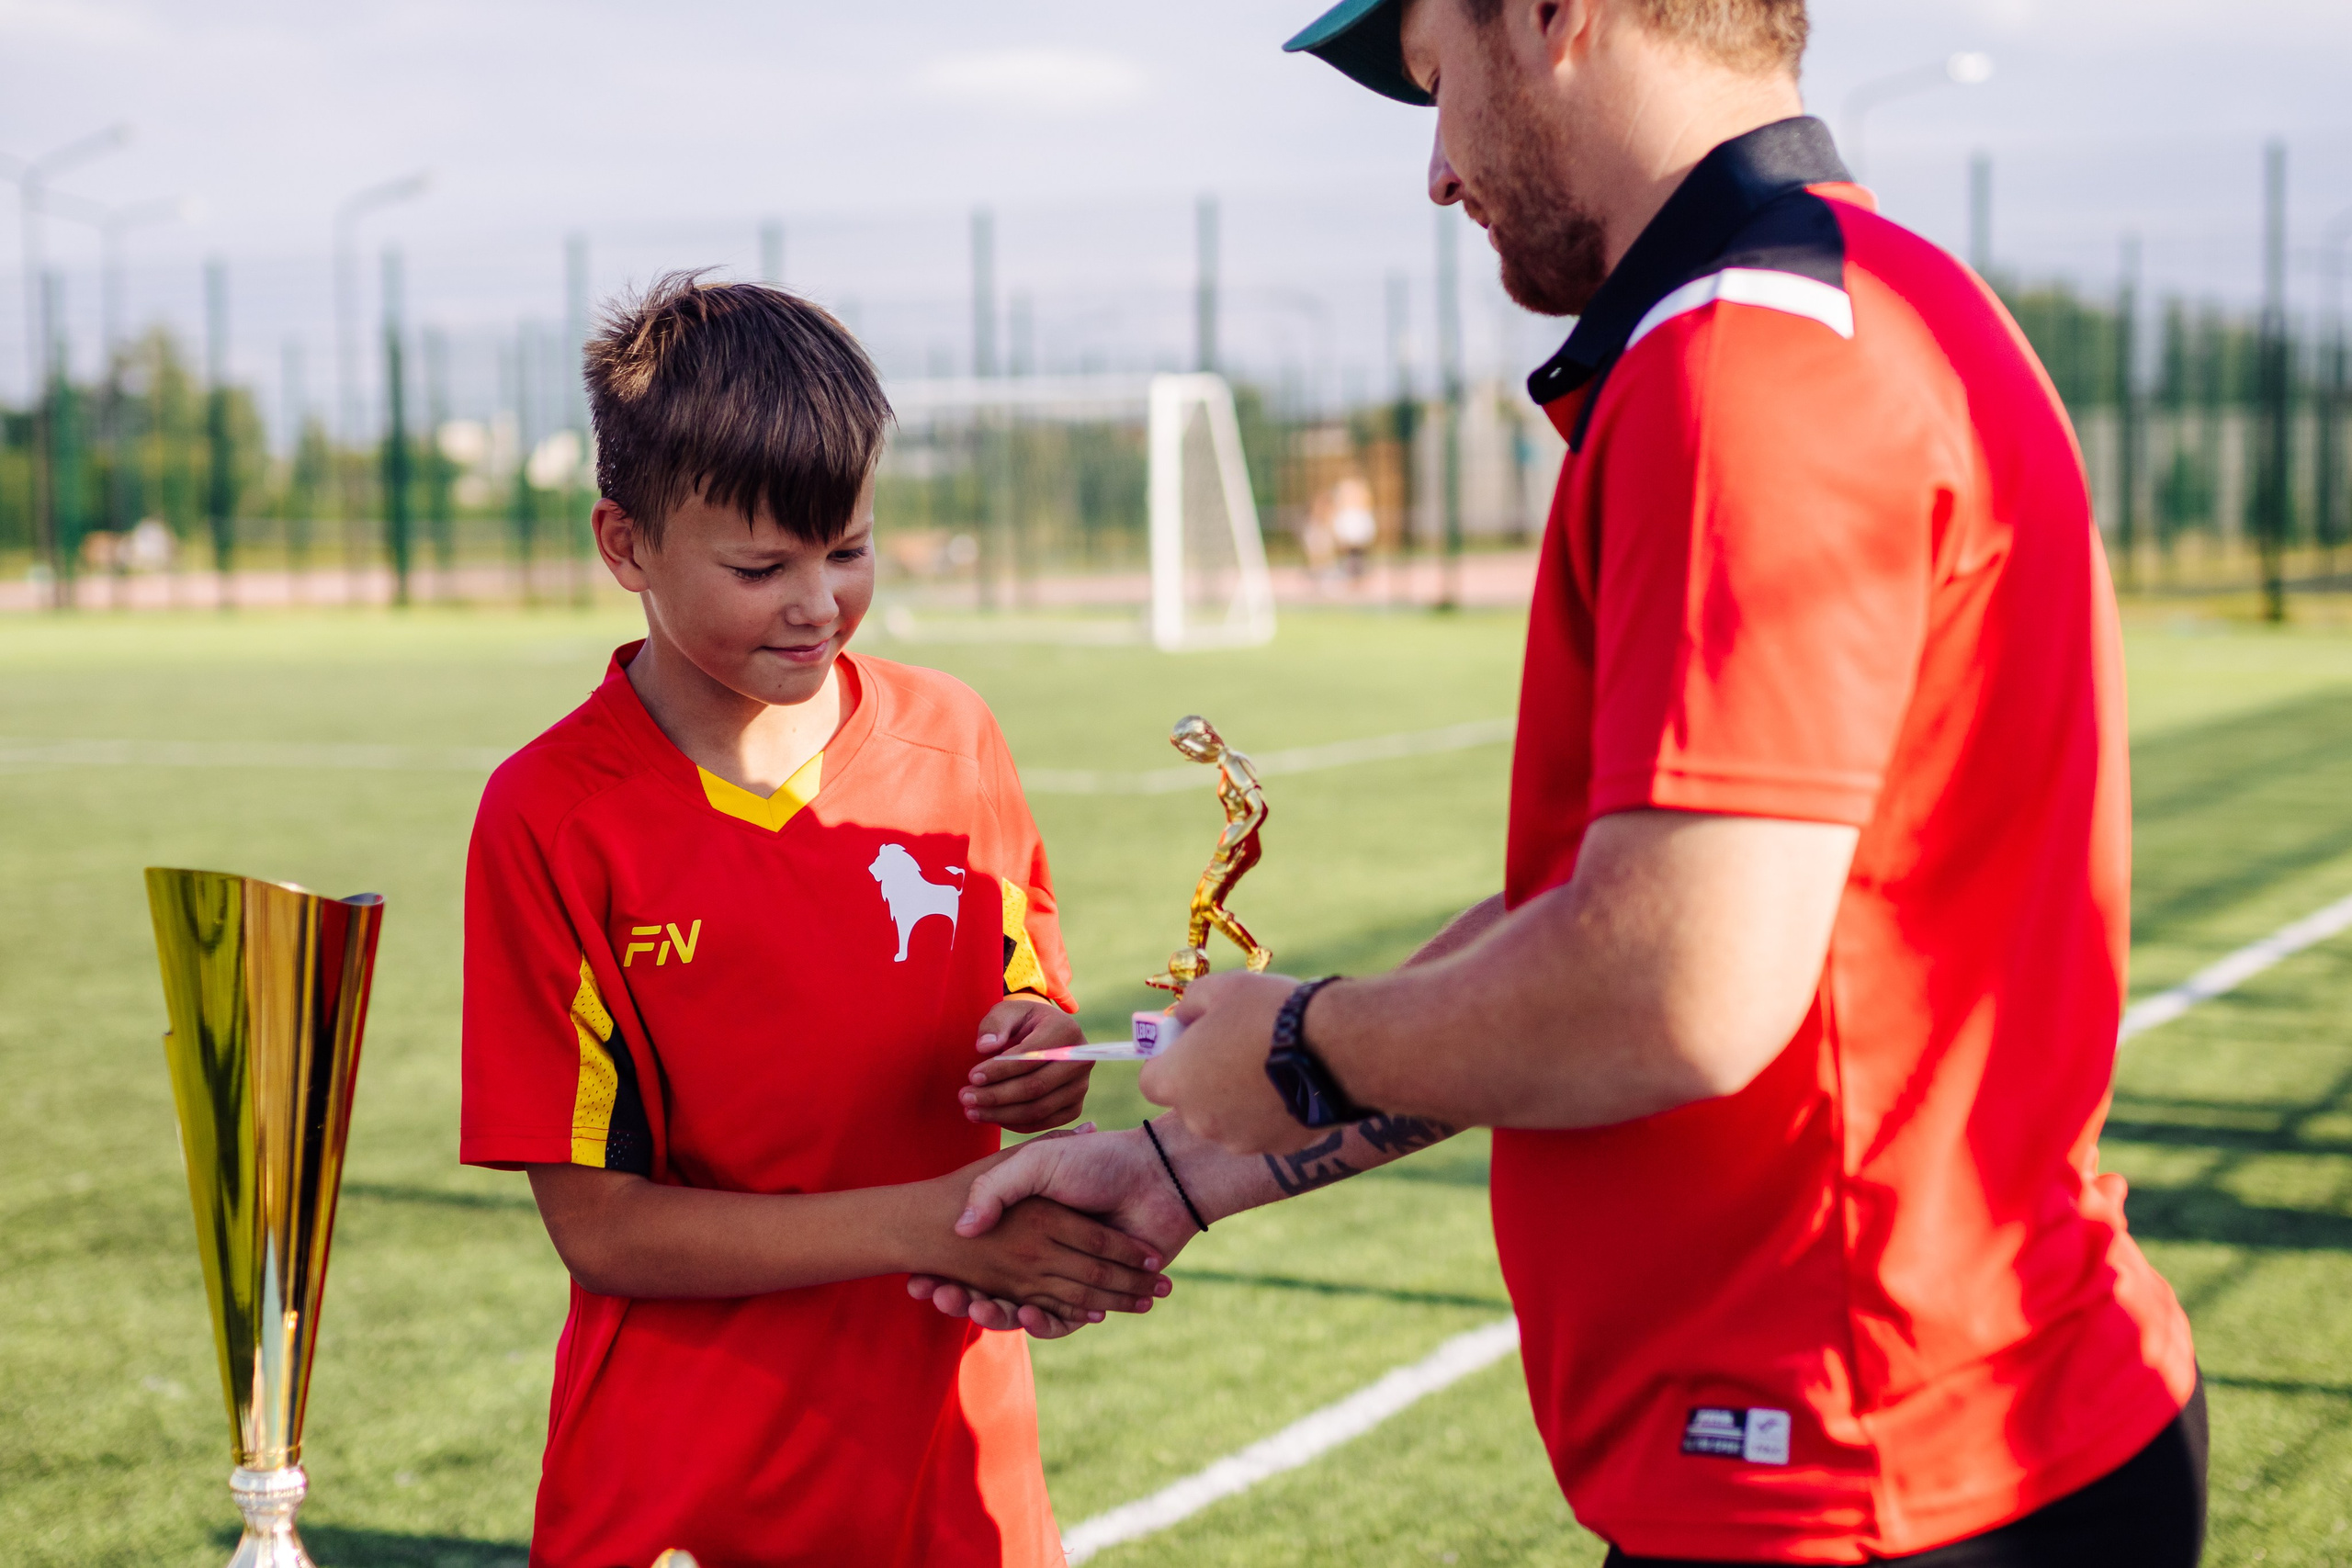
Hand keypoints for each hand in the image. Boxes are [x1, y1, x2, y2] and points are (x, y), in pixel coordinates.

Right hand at [907, 1123, 1201, 1335]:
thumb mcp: (1034, 1162)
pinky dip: (1044, 1322)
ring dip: (991, 1313)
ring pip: (1019, 1308)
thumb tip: (963, 1226)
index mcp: (1024, 1225)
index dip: (944, 1271)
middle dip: (956, 1296)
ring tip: (968, 1304)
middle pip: (989, 1288)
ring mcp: (1064, 1276)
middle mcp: (1040, 1254)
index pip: (975, 1256)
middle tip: (927, 1295)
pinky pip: (1061, 1319)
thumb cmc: (1097, 1161)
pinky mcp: (1092, 1297)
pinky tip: (1028, 1315)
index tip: (915, 1282)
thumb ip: (998, 1188)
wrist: (1155, 1176)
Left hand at [962, 995, 1092, 1133]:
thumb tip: (985, 1047)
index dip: (1001, 1069)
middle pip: (1035, 1087)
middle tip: (965, 1097)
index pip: (1031, 1057)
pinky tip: (990, 1117)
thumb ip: (994, 1025)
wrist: (1044, 1035)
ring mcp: (1081, 1087)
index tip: (972, 1076)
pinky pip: (1043, 1123)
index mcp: (1066, 1031)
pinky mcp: (1074, 1107)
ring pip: (1038, 1109)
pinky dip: (1014, 1124)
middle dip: (996, 1096)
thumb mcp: (1007, 1012)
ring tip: (971, 1111)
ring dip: (1001, 1114)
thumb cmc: (1022, 1022)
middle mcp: (1080, 1061)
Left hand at [1139, 970, 1323, 1155]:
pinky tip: (1294, 1081)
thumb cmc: (1268, 1012)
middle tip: (1237, 1046)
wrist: (1333, 1047)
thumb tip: (1182, 1018)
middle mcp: (1199, 1121)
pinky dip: (1272, 1110)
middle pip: (1192, 1101)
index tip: (1192, 1040)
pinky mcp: (1276, 1149)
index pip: (1152, 1080)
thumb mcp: (1219, 989)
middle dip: (1207, 1078)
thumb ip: (1190, 1006)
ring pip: (1229, 1118)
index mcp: (1175, 1082)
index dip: (1170, 1058)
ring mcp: (1239, 1140)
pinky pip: (1264, 1128)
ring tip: (1272, 1061)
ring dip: (1240, 1096)